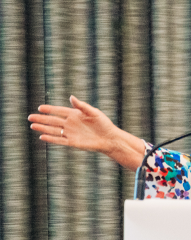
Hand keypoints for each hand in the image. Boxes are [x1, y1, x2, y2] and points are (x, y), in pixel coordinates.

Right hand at [28, 96, 142, 167]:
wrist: (110, 138)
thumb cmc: (104, 124)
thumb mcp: (94, 113)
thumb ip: (82, 106)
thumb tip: (71, 97)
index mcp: (75, 114)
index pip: (59, 111)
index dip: (50, 109)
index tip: (40, 107)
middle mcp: (71, 123)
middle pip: (53, 120)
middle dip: (42, 119)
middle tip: (30, 117)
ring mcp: (71, 133)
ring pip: (53, 130)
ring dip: (43, 128)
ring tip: (32, 126)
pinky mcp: (72, 142)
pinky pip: (59, 140)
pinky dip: (51, 139)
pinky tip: (42, 137)